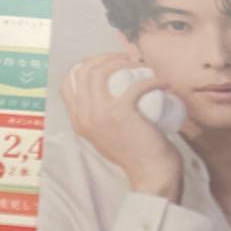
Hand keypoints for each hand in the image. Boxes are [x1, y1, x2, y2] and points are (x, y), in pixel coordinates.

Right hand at [61, 54, 183, 202]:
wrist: (150, 174)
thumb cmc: (134, 154)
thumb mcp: (106, 136)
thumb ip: (99, 122)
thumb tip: (105, 97)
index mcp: (78, 121)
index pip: (68, 82)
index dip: (86, 65)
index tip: (107, 63)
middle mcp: (83, 117)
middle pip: (85, 70)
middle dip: (107, 57)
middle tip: (129, 61)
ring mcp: (99, 115)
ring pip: (101, 71)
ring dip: (122, 61)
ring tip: (141, 66)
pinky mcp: (120, 114)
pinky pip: (135, 84)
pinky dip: (152, 80)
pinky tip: (163, 82)